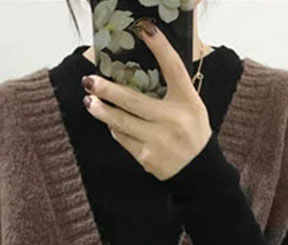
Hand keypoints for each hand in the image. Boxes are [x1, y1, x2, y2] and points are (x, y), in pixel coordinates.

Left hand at [81, 18, 211, 180]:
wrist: (198, 172)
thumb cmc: (191, 132)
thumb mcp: (191, 106)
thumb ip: (173, 88)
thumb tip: (139, 70)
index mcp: (188, 102)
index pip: (174, 69)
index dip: (161, 48)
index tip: (146, 29)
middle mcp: (173, 121)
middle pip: (133, 101)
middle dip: (107, 91)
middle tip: (89, 82)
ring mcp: (158, 141)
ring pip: (122, 122)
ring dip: (102, 112)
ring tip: (89, 102)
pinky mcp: (147, 158)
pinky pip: (123, 139)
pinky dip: (115, 130)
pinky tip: (111, 124)